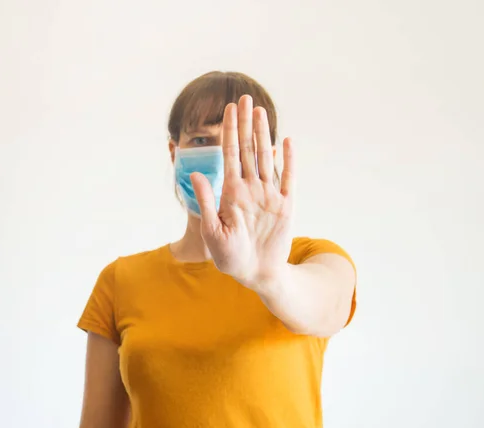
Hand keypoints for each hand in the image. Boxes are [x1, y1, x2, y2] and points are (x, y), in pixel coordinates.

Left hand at [190, 95, 294, 287]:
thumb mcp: (213, 230)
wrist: (256, 273)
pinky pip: (287, 178)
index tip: (229, 108)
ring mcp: (268, 195)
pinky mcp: (285, 205)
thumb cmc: (230, 257)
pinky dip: (288, 160)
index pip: (230, 154)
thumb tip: (195, 173)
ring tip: (261, 111)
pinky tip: (286, 142)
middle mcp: (250, 188)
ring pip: (266, 157)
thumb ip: (205, 201)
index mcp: (231, 192)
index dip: (230, 130)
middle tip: (245, 98)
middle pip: (248, 149)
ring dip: (264, 134)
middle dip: (245, 123)